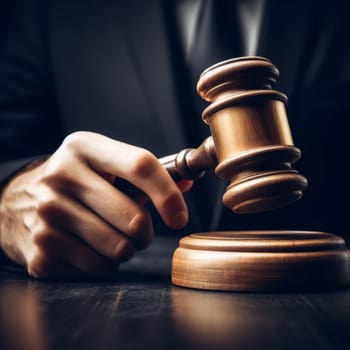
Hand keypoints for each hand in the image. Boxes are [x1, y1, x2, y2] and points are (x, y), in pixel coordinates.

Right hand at [0, 132, 191, 278]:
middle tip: (137, 229)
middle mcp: (61, 176)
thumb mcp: (102, 163)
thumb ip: (145, 173)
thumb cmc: (75, 181)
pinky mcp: (40, 249)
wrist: (17, 201)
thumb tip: (186, 183)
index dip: (168, 194)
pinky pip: (97, 268)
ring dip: (125, 249)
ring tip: (109, 235)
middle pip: (134, 218)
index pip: (140, 165)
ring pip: (119, 249)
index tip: (179, 217)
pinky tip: (87, 246)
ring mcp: (47, 214)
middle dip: (145, 232)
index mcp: (83, 148)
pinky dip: (103, 263)